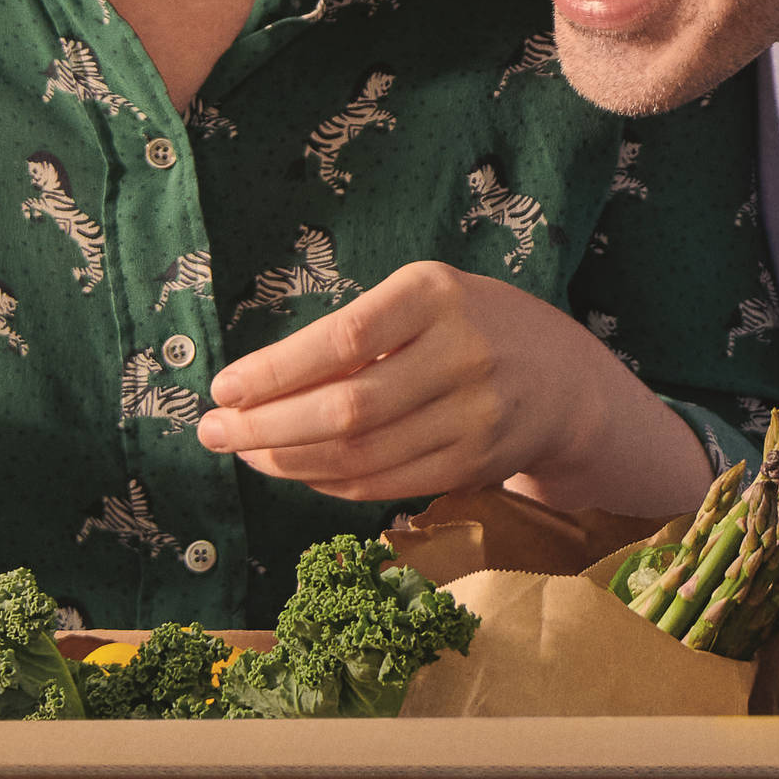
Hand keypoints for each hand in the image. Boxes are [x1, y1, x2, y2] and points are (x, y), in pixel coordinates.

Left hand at [197, 262, 704, 521]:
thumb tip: (258, 384)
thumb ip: (356, 333)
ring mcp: (472, 417)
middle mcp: (460, 354)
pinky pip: (384, 483)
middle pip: (347, 409)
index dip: (275, 372)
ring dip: (289, 461)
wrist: (565, 379)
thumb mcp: (423, 299)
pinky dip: (329, 483)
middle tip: (212, 432)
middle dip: (267, 427)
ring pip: (361, 456)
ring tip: (246, 452)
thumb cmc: (470, 325)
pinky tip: (297, 470)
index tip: (223, 389)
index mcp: (436, 295)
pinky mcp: (472, 465)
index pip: (342, 339)